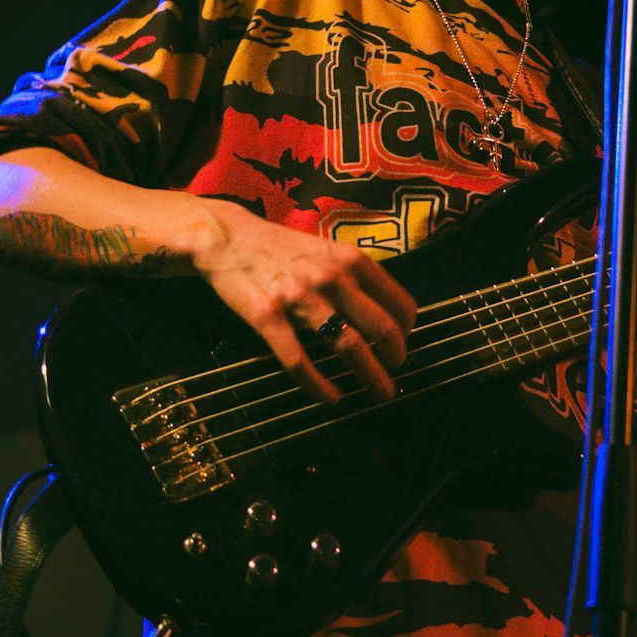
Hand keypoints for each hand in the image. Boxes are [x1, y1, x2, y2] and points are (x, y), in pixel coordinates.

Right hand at [193, 200, 416, 404]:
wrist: (228, 238)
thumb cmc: (281, 247)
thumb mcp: (327, 249)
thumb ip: (355, 274)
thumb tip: (385, 309)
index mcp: (351, 260)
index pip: (398, 302)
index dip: (407, 331)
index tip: (403, 345)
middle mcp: (332, 277)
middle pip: (381, 328)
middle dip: (396, 359)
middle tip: (396, 375)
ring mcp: (300, 298)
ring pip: (348, 346)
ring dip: (370, 376)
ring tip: (379, 394)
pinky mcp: (268, 317)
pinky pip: (299, 361)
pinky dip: (319, 386)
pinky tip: (331, 398)